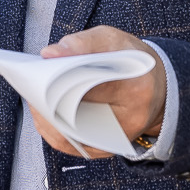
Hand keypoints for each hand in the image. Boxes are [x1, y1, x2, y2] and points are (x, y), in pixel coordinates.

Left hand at [38, 26, 163, 158]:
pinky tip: (44, 112)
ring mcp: (117, 139)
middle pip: (78, 115)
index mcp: (137, 88)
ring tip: (35, 96)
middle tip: (33, 84)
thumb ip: (82, 43)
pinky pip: (71, 145)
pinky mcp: (105, 148)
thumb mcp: (113, 40)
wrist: (157, 89)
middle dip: (50, 100)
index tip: (43, 67)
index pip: (94, 86)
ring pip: (70, 135)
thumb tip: (48, 54)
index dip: (63, 78)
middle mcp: (131, 120)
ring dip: (47, 116)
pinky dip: (53, 128)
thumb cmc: (131, 61)